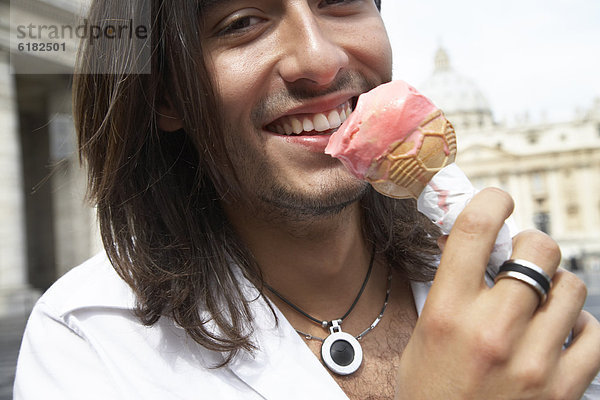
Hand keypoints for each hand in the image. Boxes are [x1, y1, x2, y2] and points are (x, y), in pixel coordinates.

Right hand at [396, 188, 599, 398]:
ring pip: (572, 288)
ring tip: (541, 304)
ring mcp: (533, 361)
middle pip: (538, 251)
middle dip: (534, 246)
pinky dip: (579, 327)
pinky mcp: (564, 389)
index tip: (499, 200)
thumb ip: (450, 289)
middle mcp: (491, 331)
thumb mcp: (424, 337)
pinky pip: (594, 333)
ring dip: (558, 288)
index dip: (491, 201)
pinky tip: (560, 334)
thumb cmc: (432, 393)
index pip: (473, 231)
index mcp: (447, 314)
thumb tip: (474, 245)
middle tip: (525, 258)